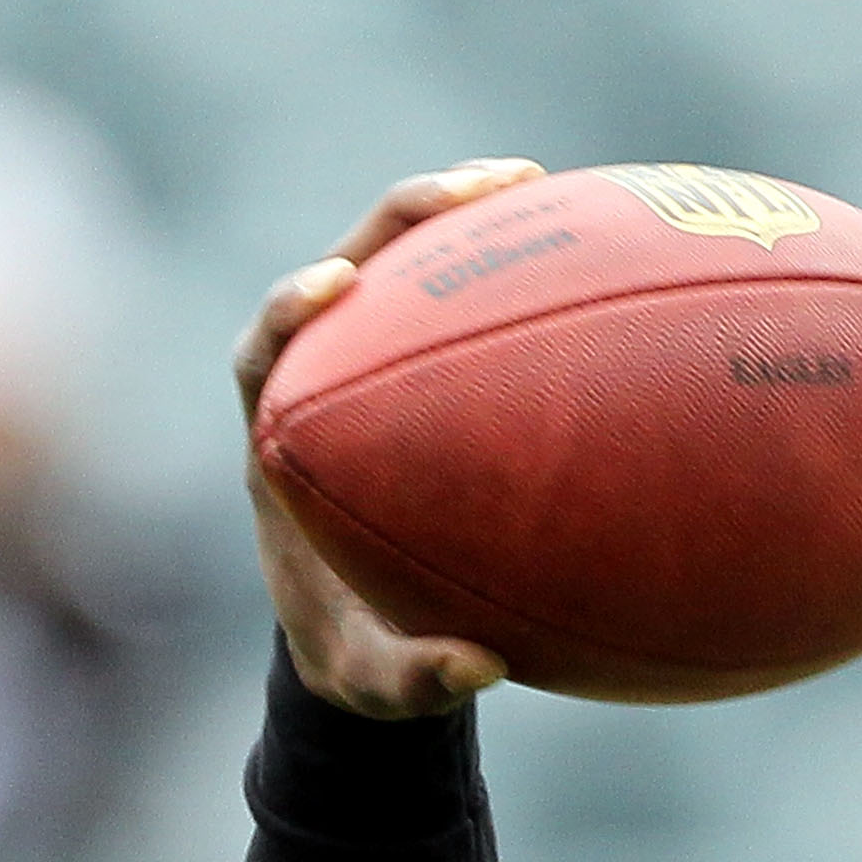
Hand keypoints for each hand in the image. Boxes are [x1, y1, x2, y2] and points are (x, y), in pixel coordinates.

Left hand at [233, 158, 541, 718]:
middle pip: (343, 269)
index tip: (332, 285)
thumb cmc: (353, 648)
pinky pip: (470, 297)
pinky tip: (598, 246)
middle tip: (470, 192)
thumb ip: (412, 681)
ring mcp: (374, 363)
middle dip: (398, 219)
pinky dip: (520, 266)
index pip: (263, 351)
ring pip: (409, 265)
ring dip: (464, 216)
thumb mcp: (370, 680)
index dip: (288, 307)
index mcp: (281, 441)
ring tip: (535, 180)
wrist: (367, 627)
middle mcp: (319, 385)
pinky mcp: (428, 361)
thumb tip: (478, 670)